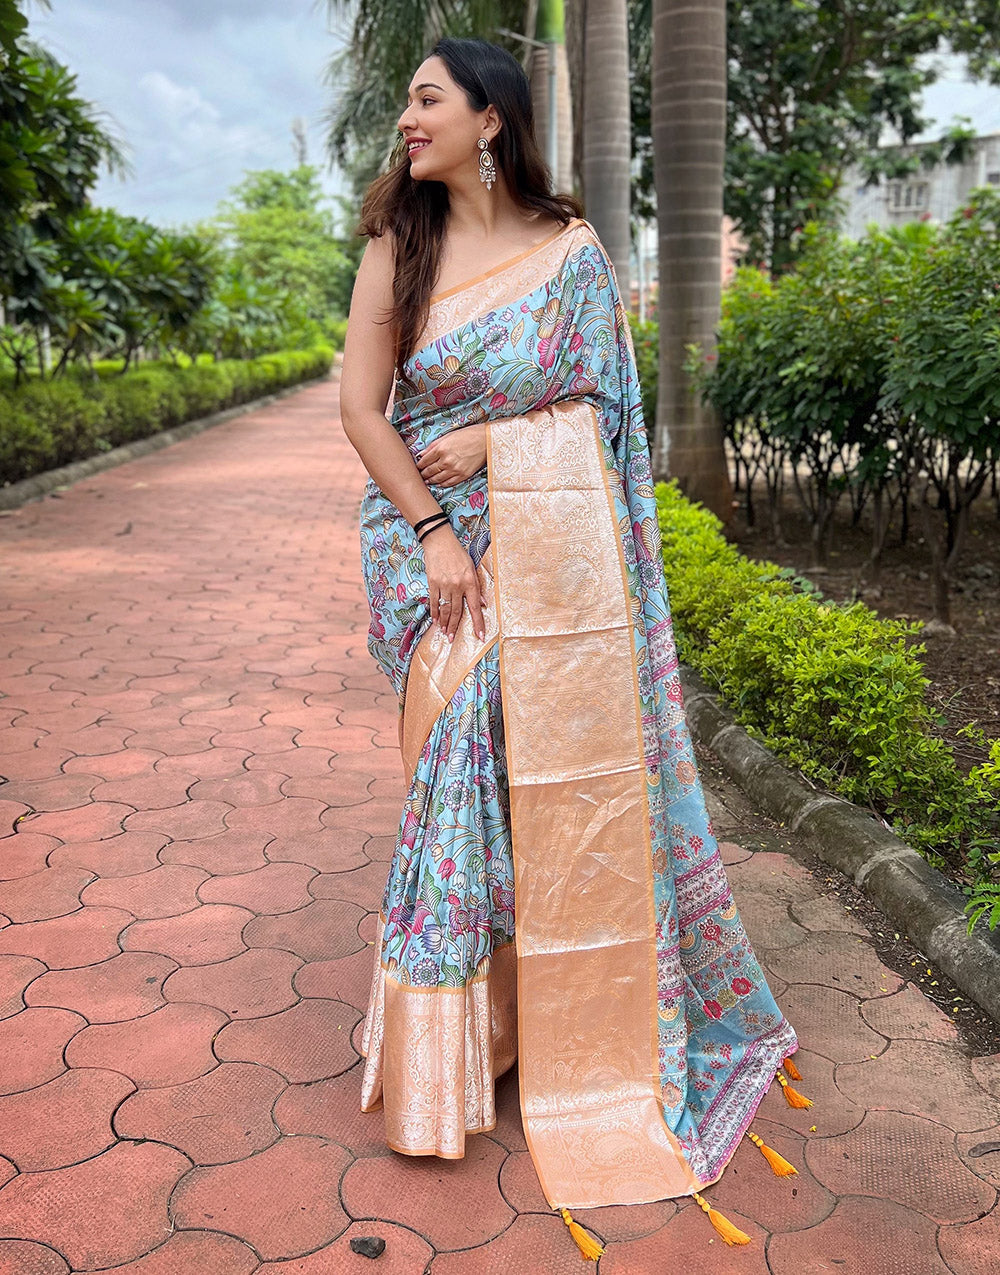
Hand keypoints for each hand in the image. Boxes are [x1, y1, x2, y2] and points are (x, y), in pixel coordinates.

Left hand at [416, 424, 486, 487]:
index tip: (417, 467)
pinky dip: (442, 484)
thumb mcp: (447, 436)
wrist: (486, 441)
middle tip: (420, 475)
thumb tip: (421, 454)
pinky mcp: (463, 475)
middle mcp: (446, 461)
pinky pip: (449, 483)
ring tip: (427, 481)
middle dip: (423, 474)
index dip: (419, 465)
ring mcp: (455, 470)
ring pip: (437, 479)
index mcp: (441, 449)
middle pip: (429, 471)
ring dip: (430, 481)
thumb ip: (433, 446)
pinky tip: (438, 483)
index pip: (424, 461)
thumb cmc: (467, 435)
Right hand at [421, 524, 485, 642]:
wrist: (439, 541)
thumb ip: (476, 587)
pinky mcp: (433, 583)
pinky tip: (435, 621)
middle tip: (452, 639)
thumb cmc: (458, 553)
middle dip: (455, 627)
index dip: (478, 623)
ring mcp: (444, 585)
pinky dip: (435, 612)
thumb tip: (482, 603)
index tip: (480, 636)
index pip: (475, 607)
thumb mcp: (472, 568)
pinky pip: (434, 602)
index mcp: (470, 582)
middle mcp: (457, 586)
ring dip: (444, 623)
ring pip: (445, 609)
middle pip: (456, 612)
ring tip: (444, 633)